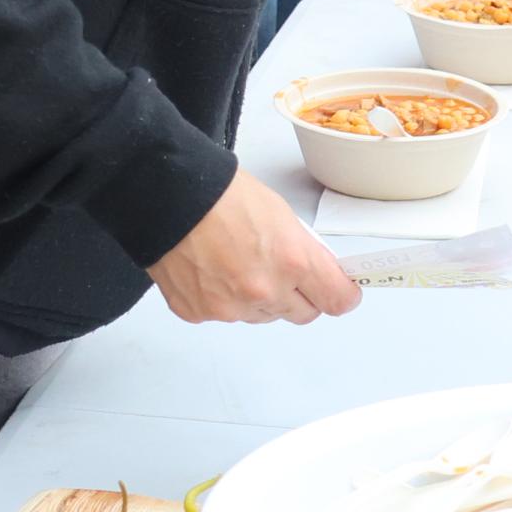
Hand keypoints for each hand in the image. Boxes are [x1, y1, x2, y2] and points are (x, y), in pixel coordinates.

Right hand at [147, 169, 360, 325]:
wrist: (168, 197)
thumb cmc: (221, 196)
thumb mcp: (281, 215)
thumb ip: (303, 251)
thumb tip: (316, 272)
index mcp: (292, 261)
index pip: (336, 299)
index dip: (342, 295)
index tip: (343, 292)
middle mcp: (264, 292)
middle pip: (302, 314)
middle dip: (301, 296)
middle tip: (286, 272)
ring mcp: (230, 308)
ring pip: (263, 316)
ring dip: (261, 298)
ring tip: (238, 261)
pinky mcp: (200, 314)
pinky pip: (226, 314)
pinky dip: (224, 298)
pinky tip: (212, 269)